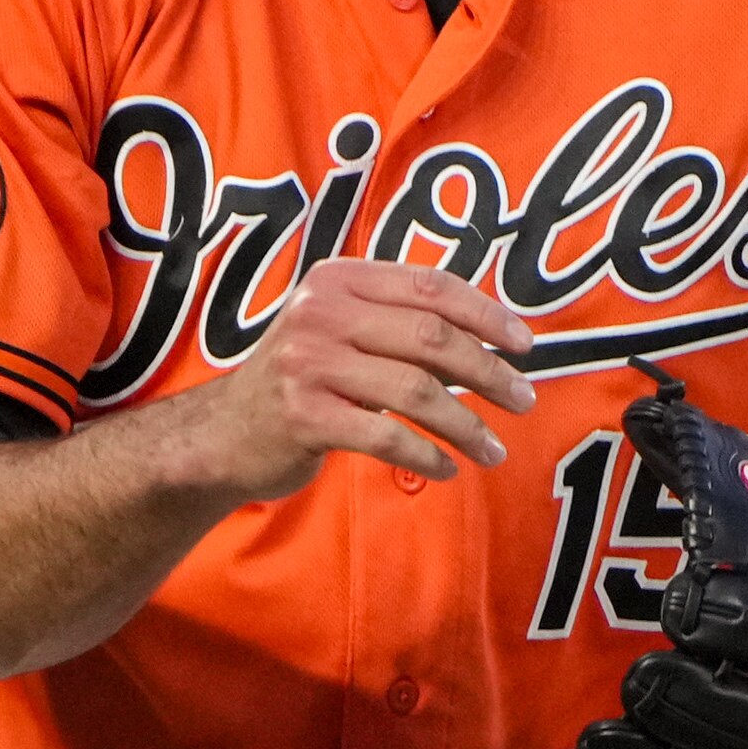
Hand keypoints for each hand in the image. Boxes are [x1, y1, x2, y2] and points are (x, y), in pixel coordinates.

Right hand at [174, 259, 537, 501]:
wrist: (222, 435)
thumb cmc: (300, 383)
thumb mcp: (337, 330)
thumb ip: (394, 320)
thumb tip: (489, 336)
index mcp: (337, 280)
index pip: (429, 286)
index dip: (486, 313)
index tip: (525, 344)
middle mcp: (320, 313)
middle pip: (429, 337)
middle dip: (487, 371)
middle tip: (523, 400)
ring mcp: (308, 365)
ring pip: (415, 391)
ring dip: (466, 424)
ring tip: (494, 448)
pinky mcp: (304, 417)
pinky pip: (387, 437)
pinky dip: (428, 455)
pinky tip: (449, 468)